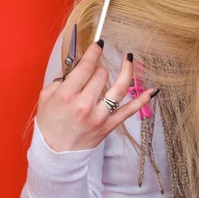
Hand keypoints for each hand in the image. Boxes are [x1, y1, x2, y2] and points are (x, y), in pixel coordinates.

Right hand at [36, 41, 154, 152]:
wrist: (55, 153)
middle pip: (101, 75)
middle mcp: (84, 105)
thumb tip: (78, 66)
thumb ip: (60, 80)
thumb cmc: (50, 123)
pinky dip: (142, 100)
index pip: (85, 67)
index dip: (94, 52)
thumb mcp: (46, 98)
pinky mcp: (109, 126)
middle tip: (92, 74)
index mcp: (66, 96)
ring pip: (118, 88)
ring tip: (128, 59)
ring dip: (126, 71)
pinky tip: (153, 90)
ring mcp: (99, 116)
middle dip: (98, 70)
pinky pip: (129, 111)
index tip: (99, 44)